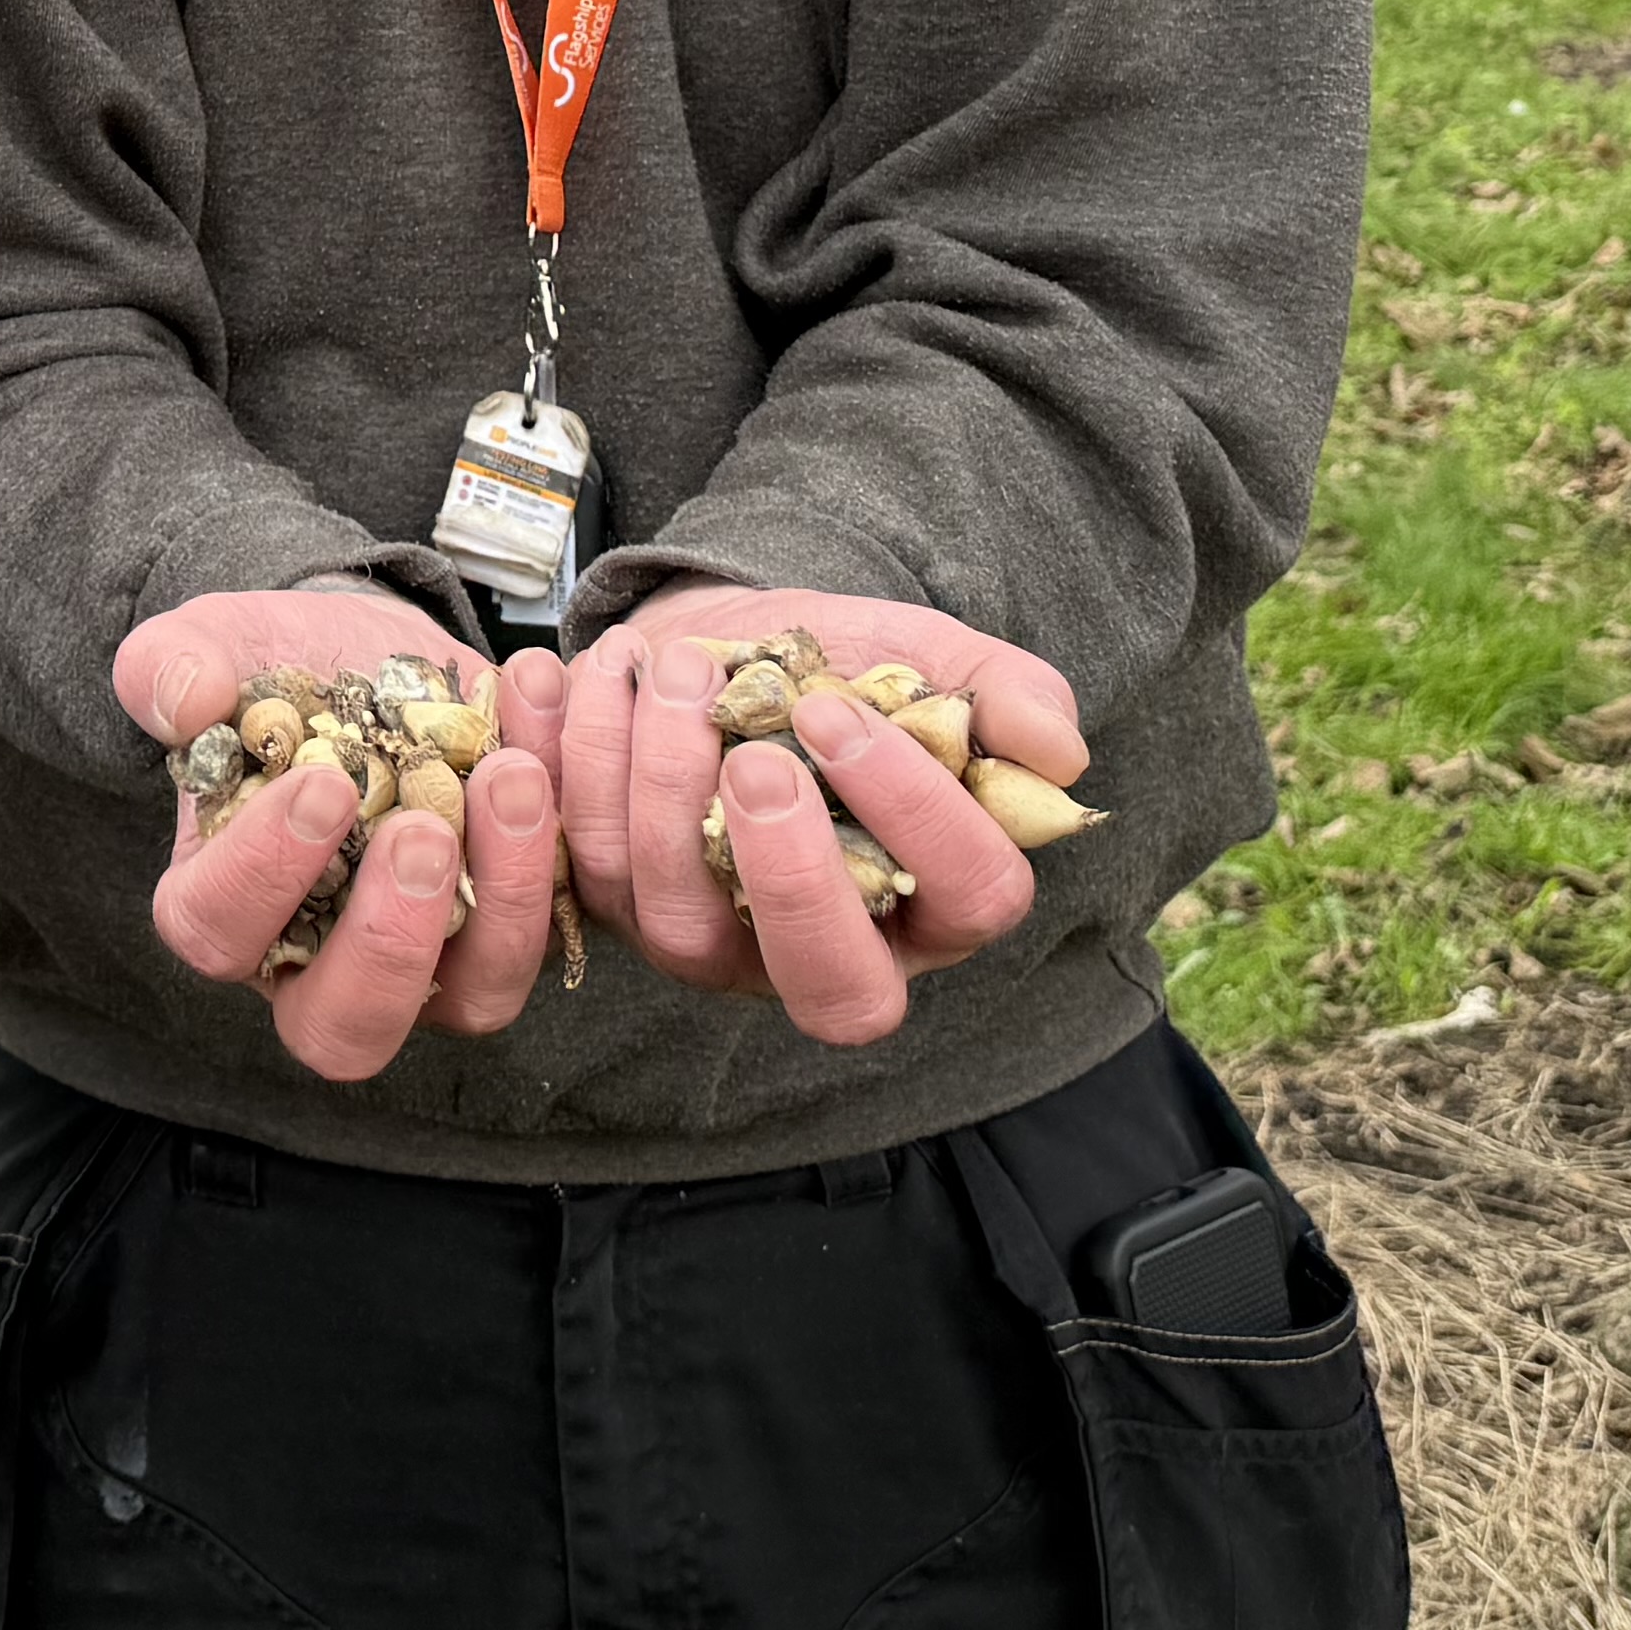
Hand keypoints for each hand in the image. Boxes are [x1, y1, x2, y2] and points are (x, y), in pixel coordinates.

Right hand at [112, 588, 568, 1082]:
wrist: (379, 655)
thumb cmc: (282, 672)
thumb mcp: (222, 644)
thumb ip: (176, 662)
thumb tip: (180, 698)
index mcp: (228, 906)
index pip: (220, 932)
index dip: (264, 875)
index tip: (322, 783)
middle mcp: (327, 961)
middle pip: (347, 1029)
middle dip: (388, 940)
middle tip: (422, 830)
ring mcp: (433, 958)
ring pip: (476, 995)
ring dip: (505, 897)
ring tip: (513, 775)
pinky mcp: (515, 923)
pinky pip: (556, 923)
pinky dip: (565, 836)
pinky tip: (546, 733)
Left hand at [557, 583, 1087, 1047]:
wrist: (722, 643)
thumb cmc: (844, 672)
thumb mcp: (936, 662)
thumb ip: (1006, 699)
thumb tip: (1058, 753)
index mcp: (934, 902)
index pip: (965, 900)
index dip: (914, 815)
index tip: (840, 710)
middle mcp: (826, 952)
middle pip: (830, 985)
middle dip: (791, 878)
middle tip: (757, 763)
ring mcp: (715, 943)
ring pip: (681, 917)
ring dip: (663, 785)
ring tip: (667, 672)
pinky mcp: (618, 908)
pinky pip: (583, 861)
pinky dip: (573, 756)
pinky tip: (572, 673)